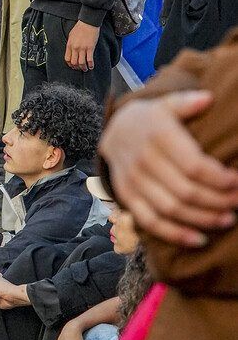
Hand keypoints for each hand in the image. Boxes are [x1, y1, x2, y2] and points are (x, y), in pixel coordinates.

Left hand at [65, 21, 99, 70]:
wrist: (88, 22)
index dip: (70, 64)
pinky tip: (91, 66)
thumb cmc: (80, 27)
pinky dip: (90, 65)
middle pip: (74, 62)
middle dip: (76, 67)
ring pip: (81, 63)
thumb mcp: (71, 36)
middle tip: (79, 69)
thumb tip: (71, 51)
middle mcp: (75, 48)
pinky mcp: (90, 47)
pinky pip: (89, 59)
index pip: (67, 59)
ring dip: (83, 68)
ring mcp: (82, 48)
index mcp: (69, 45)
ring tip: (85, 69)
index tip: (73, 66)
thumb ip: (70, 44)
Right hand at [99, 90, 237, 246]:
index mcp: (157, 137)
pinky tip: (198, 239)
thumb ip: (186, 102)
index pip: (193, 166)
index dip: (219, 179)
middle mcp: (143, 161)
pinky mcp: (127, 197)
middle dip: (217, 201)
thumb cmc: (151, 120)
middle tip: (237, 204)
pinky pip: (149, 221)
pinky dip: (174, 234)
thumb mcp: (166, 104)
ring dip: (202, 219)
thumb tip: (207, 99)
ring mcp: (132, 181)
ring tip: (226, 220)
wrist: (114, 131)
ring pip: (170, 209)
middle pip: (185, 191)